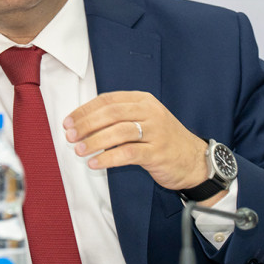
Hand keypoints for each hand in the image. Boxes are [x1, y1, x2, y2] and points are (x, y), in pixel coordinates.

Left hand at [63, 91, 212, 193]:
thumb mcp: (144, 120)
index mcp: (143, 100)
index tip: (68, 122)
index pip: (107, 100)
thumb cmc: (163, 140)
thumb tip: (83, 124)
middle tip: (70, 136)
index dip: (84, 111)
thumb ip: (119, 118)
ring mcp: (155, 132)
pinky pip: (128, 153)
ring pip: (118, 132)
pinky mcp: (157, 152)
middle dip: (86, 125)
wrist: (195, 160)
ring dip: (94, 141)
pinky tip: (95, 163)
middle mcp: (150, 112)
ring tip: (79, 150)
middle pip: (110, 113)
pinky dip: (108, 158)